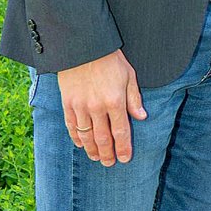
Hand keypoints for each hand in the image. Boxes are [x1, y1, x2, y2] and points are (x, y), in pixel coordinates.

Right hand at [58, 49, 146, 165]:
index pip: (121, 132)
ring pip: (86, 136)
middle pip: (103, 138)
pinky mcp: (67, 103)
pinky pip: (71, 126)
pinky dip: (76, 138)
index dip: (123, 148)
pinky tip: (81, 144)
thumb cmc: (110, 59)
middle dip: (108, 154)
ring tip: (97, 158)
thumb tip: (142, 117)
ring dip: (92, 150)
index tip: (125, 159)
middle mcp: (97, 108)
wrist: (83, 46)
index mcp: (115, 101)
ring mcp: (80, 107)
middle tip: (110, 163)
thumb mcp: (128, 75)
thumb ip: (134, 98)